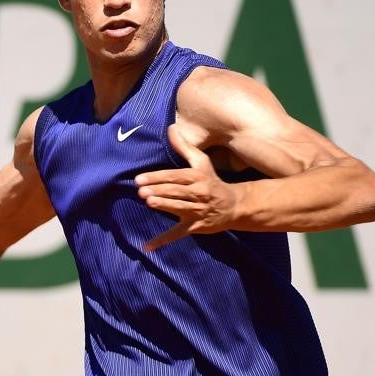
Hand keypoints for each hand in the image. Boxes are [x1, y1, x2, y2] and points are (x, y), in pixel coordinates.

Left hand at [135, 124, 242, 250]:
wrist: (234, 206)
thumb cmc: (212, 181)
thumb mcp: (201, 163)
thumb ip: (184, 147)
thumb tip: (171, 128)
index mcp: (197, 177)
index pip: (175, 176)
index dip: (158, 177)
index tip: (140, 178)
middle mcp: (198, 193)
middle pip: (176, 191)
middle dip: (159, 190)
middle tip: (141, 191)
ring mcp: (197, 211)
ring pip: (179, 208)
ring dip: (165, 205)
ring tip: (149, 202)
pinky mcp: (195, 227)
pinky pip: (177, 234)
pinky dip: (162, 241)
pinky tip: (147, 246)